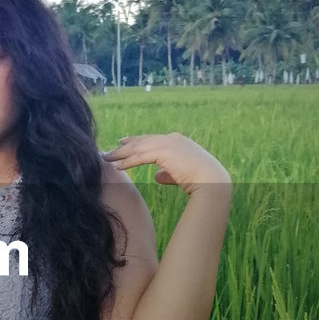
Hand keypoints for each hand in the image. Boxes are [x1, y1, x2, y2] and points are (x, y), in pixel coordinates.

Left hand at [102, 132, 230, 195]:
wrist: (212, 181)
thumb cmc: (200, 181)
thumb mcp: (180, 174)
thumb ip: (167, 173)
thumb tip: (157, 176)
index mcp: (177, 141)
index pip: (152, 140)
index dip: (136, 141)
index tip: (123, 143)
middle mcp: (172, 139)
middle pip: (142, 141)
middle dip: (125, 145)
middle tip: (110, 149)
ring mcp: (169, 143)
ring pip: (138, 148)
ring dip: (121, 154)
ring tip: (106, 158)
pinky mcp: (164, 152)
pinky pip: (140, 156)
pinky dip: (127, 161)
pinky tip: (117, 166)